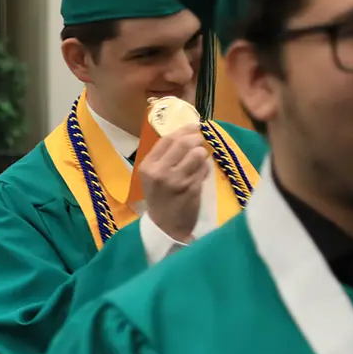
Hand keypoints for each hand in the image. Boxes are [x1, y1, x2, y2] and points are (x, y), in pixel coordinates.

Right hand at [139, 124, 207, 244]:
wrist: (165, 226)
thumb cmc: (160, 197)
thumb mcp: (153, 176)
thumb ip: (165, 156)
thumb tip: (188, 132)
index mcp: (147, 166)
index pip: (167, 139)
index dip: (184, 130)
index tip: (194, 127)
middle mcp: (159, 172)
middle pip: (184, 143)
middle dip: (197, 139)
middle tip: (200, 141)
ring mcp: (176, 180)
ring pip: (198, 154)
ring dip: (202, 155)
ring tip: (198, 162)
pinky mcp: (191, 188)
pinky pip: (204, 169)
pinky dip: (204, 170)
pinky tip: (198, 177)